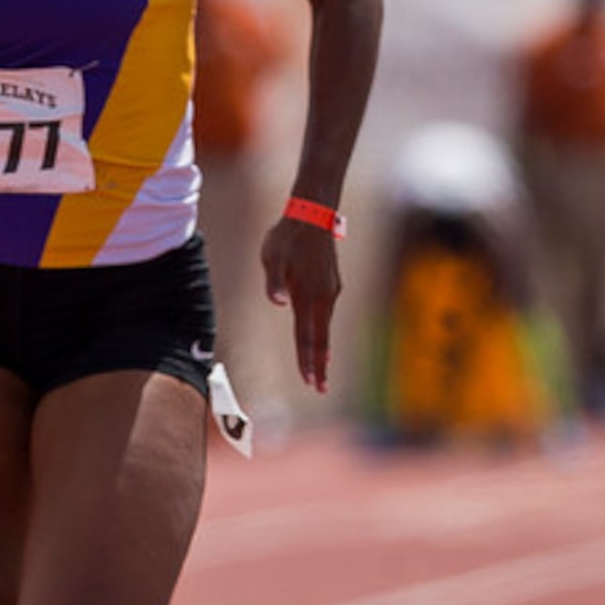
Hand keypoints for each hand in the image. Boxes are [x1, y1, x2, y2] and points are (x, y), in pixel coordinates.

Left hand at [261, 215, 343, 392]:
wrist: (313, 215)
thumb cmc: (287, 236)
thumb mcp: (272, 256)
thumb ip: (274, 282)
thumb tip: (278, 303)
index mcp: (307, 294)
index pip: (306, 335)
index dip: (307, 360)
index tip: (310, 381)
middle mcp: (323, 297)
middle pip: (320, 338)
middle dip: (319, 366)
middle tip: (320, 389)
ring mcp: (330, 291)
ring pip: (325, 327)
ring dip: (322, 351)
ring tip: (321, 371)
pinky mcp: (331, 285)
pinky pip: (326, 315)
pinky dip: (324, 333)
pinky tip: (321, 340)